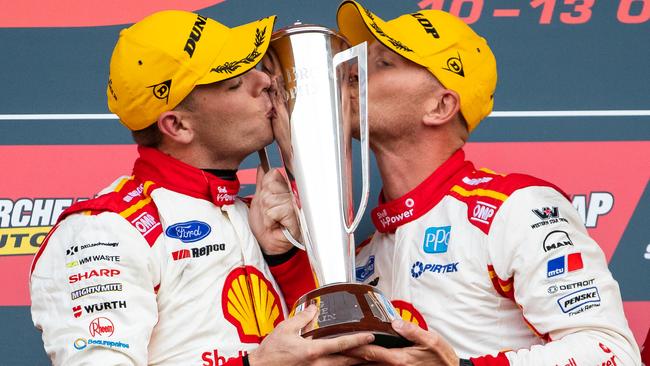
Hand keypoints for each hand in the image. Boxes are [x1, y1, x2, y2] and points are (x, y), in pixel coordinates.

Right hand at [248, 304, 374, 365]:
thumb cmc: (271, 351)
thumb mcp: (285, 328)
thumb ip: (303, 318)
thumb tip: (314, 308)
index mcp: (312, 351)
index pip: (341, 345)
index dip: (358, 340)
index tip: (370, 335)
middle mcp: (317, 364)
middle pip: (347, 361)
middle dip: (363, 356)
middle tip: (378, 349)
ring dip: (355, 363)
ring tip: (368, 356)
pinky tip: (347, 362)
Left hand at [249, 166, 300, 254]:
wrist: (268, 242)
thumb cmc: (266, 224)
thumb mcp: (259, 199)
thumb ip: (262, 182)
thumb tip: (262, 167)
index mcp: (286, 187)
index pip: (272, 174)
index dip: (265, 187)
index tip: (267, 201)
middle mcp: (293, 193)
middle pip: (270, 187)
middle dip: (264, 202)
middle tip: (269, 213)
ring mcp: (295, 204)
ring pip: (270, 199)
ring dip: (266, 213)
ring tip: (272, 219)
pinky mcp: (295, 215)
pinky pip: (274, 210)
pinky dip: (270, 220)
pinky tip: (276, 224)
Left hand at [345, 319, 459, 365]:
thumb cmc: (441, 358)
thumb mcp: (431, 340)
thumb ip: (412, 330)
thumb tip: (395, 321)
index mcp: (399, 358)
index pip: (369, 352)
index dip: (352, 347)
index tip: (339, 342)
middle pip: (364, 361)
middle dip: (348, 354)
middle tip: (331, 348)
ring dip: (354, 359)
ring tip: (339, 352)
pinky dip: (365, 362)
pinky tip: (358, 358)